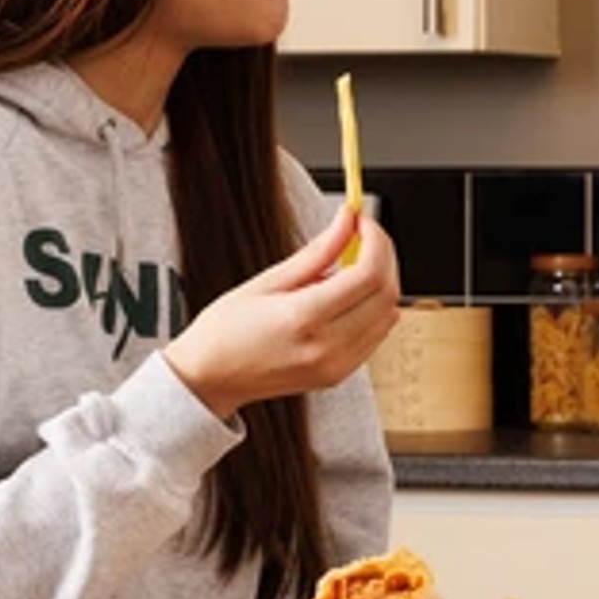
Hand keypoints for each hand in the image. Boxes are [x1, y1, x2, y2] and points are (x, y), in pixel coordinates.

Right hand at [165, 201, 399, 421]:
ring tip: (349, 265)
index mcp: (304, 319)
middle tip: (362, 235)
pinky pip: (376, 335)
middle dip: (383, 255)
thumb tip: (346, 220)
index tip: (361, 221)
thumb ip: (317, 251)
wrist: (211, 378)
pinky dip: (372, 308)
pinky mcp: (339, 375)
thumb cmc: (226, 330)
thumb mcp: (267, 281)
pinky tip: (346, 296)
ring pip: (388, 314)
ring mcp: (336, 366)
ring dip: (380, 282)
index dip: (375, 240)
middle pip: (386, 293)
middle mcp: (326, 347)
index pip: (368, 274)